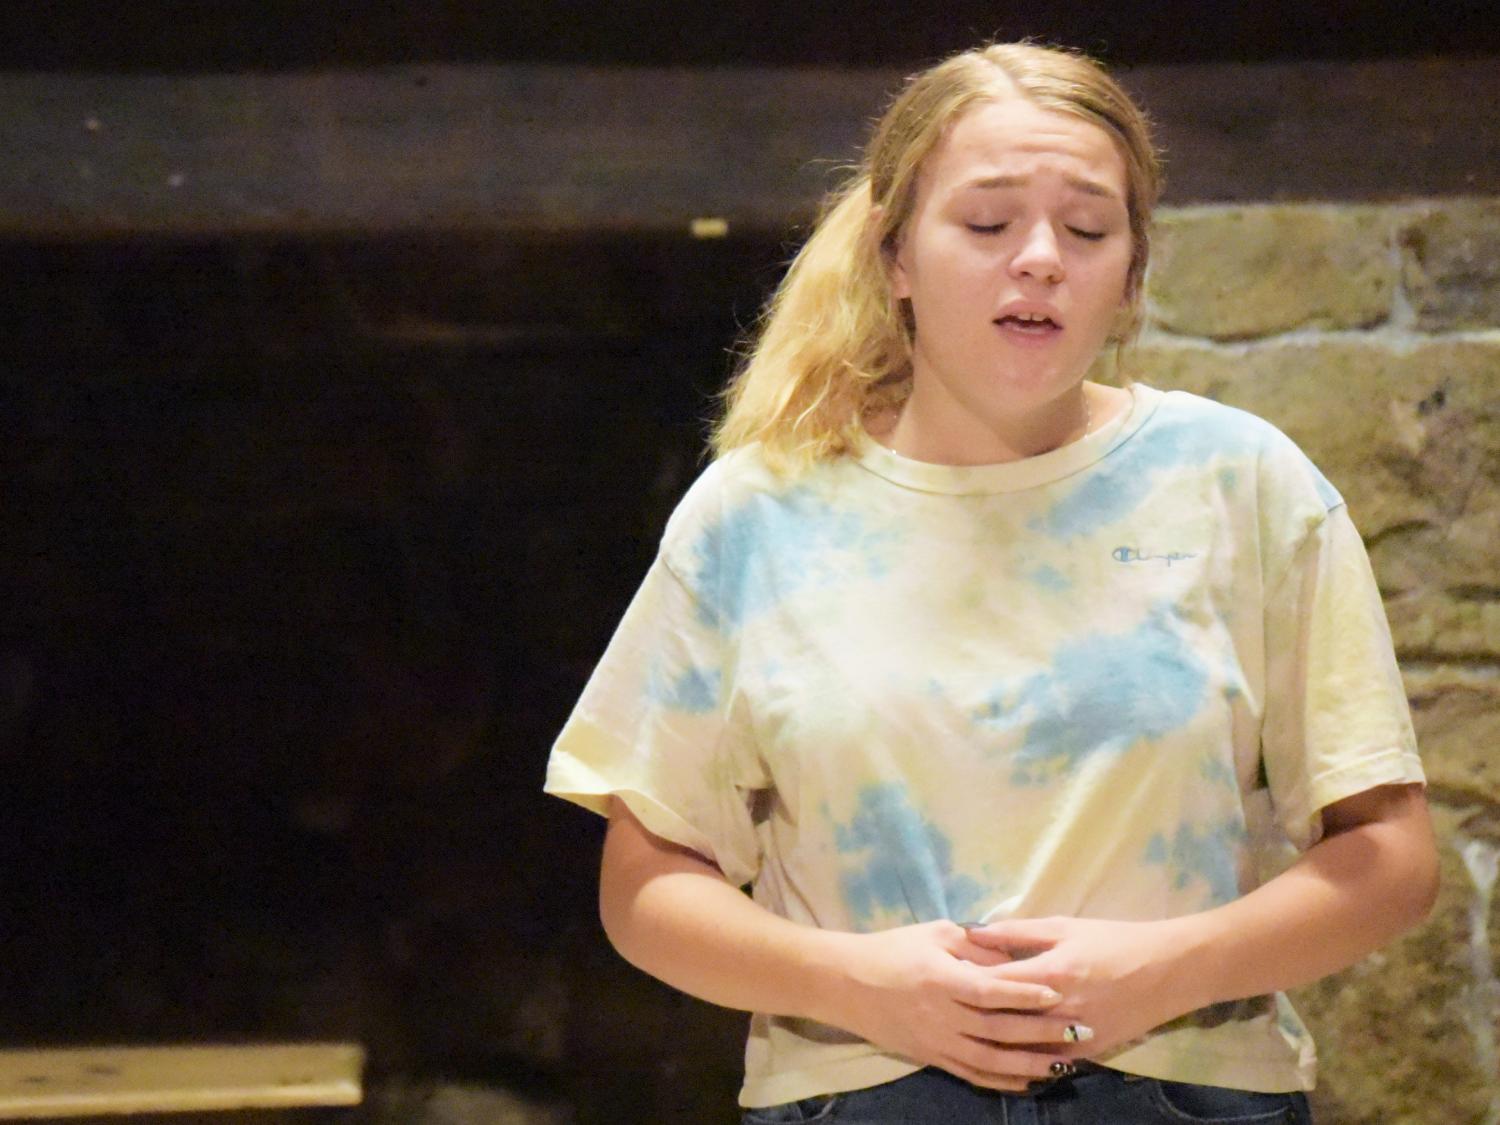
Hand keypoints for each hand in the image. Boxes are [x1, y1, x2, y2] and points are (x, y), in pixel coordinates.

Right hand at [821, 920, 1089, 1091]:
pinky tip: (1029, 1080)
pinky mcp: (932, 1058)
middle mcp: (942, 1015)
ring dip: (1030, 1064)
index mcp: (941, 979)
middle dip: (1042, 1031)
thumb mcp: (933, 933)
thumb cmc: (892, 949)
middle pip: (998, 1029)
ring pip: (991, 1060)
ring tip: (1065, 1063)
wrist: (846, 984)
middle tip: (1078, 1029)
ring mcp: (937, 1042)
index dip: (1026, 993)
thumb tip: (1012, 953)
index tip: (1058, 994)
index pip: (991, 990)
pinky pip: (972, 1074)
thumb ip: (974, 944)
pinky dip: (1002, 1080)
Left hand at [964, 916, 1201, 1056]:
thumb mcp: (1065, 927)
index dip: (963, 980)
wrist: (1167, 971)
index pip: (993, 982)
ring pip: (1019, 1047)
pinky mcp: (1086, 1054)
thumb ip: (1017, 931)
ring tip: (964, 1026)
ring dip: (991, 1037)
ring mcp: (1073, 1037)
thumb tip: (974, 931)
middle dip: (971, 1011)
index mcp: (1051, 972)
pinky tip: (999, 1050)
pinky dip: (1021, 1056)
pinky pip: (1043, 1061)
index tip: (941, 975)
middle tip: (944, 1004)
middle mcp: (1059, 1009)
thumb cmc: (1113, 940)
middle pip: (1001, 1018)